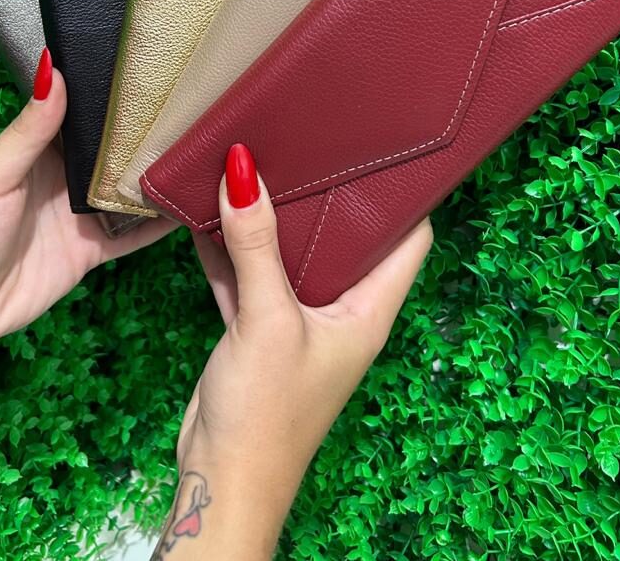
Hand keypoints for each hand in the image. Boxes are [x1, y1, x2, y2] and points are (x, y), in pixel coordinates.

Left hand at [0, 49, 174, 360]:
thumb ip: (29, 129)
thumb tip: (53, 68)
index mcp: (40, 149)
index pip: (86, 114)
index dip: (117, 96)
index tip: (157, 72)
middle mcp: (67, 177)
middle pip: (117, 151)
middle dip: (150, 134)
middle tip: (198, 112)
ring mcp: (83, 215)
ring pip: (132, 190)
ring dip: (160, 177)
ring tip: (204, 153)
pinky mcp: (94, 251)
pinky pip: (136, 234)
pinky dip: (162, 224)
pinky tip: (193, 207)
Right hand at [153, 144, 431, 559]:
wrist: (222, 481)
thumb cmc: (266, 418)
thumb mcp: (266, 320)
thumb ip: (255, 245)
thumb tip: (244, 172)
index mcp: (368, 311)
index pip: (409, 239)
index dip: (407, 194)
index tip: (390, 147)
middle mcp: (340, 311)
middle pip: (345, 238)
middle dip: (327, 194)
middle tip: (314, 138)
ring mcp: (298, 321)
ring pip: (291, 254)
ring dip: (272, 218)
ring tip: (258, 162)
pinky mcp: (259, 330)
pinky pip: (249, 275)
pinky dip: (232, 248)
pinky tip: (210, 210)